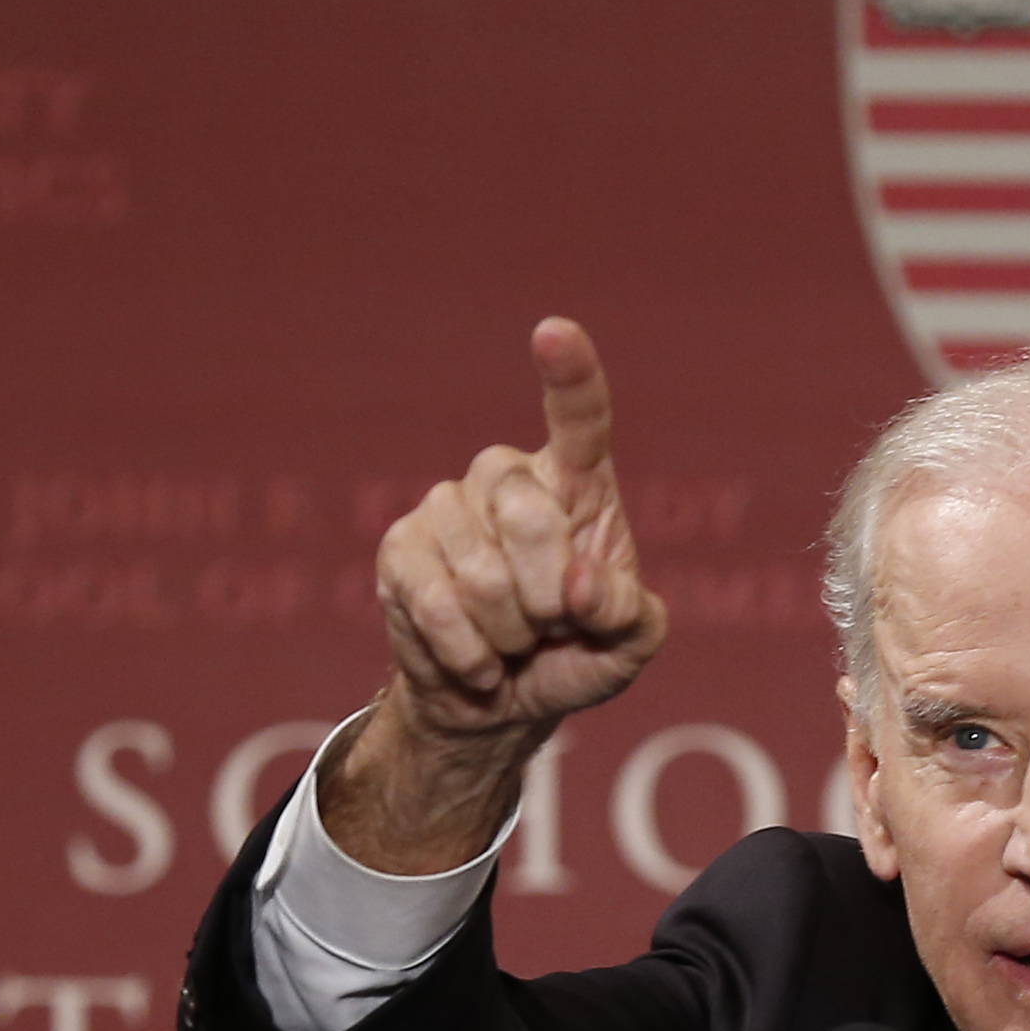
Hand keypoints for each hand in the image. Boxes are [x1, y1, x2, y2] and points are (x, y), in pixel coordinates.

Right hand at [326, 318, 669, 870]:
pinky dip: (467, 652)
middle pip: (528, 515)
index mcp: (577, 483)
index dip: (569, 374)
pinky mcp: (400, 548)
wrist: (501, 699)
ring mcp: (448, 506)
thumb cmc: (578, 654)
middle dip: (548, 596)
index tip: (553, 332)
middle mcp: (509, 478)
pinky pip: (434, 602)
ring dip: (508, 634)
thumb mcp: (629, 645)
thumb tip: (579, 585)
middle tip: (550, 626)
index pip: (579, 417)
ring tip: (513, 642)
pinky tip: (479, 663)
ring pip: (481, 573)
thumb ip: (627, 615)